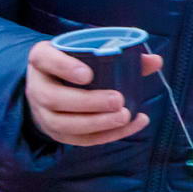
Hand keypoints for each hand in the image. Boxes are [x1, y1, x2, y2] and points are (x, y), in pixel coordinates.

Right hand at [25, 40, 161, 145]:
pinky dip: (106, 135)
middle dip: (87, 102)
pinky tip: (130, 126)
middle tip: (118, 100)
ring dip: (96, 123)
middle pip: (53, 98)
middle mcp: (37, 86)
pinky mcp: (56, 132)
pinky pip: (78, 139)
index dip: (64, 67)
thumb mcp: (89, 52)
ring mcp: (43, 112)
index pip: (44, 59)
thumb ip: (122, 54)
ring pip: (62, 124)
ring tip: (124, 116)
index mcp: (42, 59)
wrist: (53, 86)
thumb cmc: (77, 64)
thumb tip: (155, 61)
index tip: (88, 74)